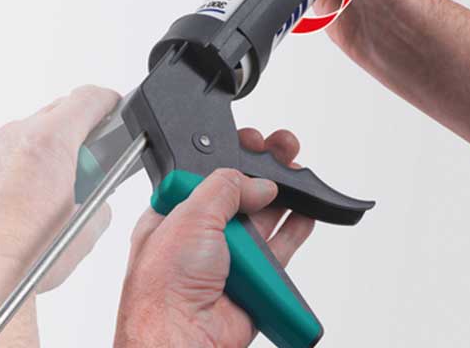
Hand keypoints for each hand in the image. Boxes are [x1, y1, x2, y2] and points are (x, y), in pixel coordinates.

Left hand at [0, 85, 118, 347]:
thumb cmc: (24, 257)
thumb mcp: (88, 229)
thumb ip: (102, 200)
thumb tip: (98, 199)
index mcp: (50, 141)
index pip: (90, 97)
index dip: (109, 102)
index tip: (113, 109)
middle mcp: (15, 136)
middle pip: (58, 112)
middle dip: (78, 130)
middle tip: (86, 162)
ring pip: (27, 134)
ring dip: (45, 151)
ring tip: (48, 192)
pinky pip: (0, 156)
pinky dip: (16, 169)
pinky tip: (18, 204)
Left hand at [114, 129, 313, 347]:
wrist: (180, 340)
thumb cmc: (162, 287)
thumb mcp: (191, 216)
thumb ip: (225, 187)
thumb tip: (259, 183)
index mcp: (177, 211)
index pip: (210, 173)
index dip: (233, 155)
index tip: (252, 142)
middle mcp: (202, 232)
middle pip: (241, 191)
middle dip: (265, 168)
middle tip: (283, 149)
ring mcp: (229, 256)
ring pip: (264, 216)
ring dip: (285, 194)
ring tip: (299, 173)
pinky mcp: (253, 279)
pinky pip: (281, 247)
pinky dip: (296, 228)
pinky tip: (306, 211)